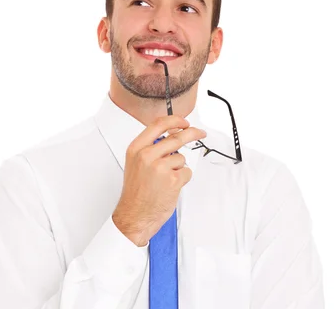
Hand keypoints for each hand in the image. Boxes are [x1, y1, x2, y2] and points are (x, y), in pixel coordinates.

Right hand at [112, 115, 206, 246]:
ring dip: (179, 167)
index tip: (184, 122)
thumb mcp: (135, 163)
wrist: (134, 215)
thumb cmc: (135, 192)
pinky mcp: (173, 180)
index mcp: (136, 149)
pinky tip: (170, 187)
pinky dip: (182, 179)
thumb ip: (150, 148)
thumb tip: (170, 137)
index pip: (158, 124)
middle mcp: (147, 155)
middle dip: (192, 134)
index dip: (175, 120)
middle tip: (200, 133)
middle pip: (176, 137)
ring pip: (181, 158)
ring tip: (166, 180)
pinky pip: (186, 172)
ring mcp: (160, 167)